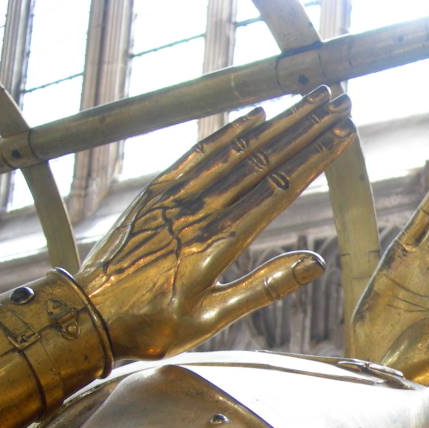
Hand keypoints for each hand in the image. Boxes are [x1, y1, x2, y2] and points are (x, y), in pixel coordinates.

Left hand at [76, 87, 354, 360]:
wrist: (87, 315)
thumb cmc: (151, 325)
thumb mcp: (211, 320)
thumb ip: (264, 288)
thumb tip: (315, 265)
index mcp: (217, 243)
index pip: (278, 189)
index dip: (314, 158)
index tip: (342, 134)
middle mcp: (199, 211)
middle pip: (264, 159)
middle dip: (306, 128)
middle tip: (339, 103)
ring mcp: (176, 197)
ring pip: (237, 150)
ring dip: (278, 123)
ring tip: (309, 102)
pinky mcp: (157, 193)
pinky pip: (200, 154)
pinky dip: (230, 133)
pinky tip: (256, 117)